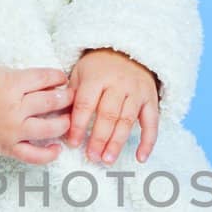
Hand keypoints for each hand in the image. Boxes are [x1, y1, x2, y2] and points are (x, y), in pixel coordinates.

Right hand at [0, 65, 72, 164]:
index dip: (58, 77)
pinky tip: (56, 149)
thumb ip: (23, 76)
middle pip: (51, 101)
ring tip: (68, 120)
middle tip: (70, 97)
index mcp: (11, 84)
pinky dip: (48, 155)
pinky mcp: (8, 148)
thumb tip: (51, 80)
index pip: (45, 77)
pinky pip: (33, 156)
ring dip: (64, 123)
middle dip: (66, 97)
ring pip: (48, 128)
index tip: (62, 79)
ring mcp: (12, 130)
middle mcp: (14, 108)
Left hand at [64, 49, 161, 164]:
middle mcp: (118, 84)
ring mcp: (136, 92)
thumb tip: (60, 122)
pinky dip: (148, 141)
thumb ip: (72, 96)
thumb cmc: (98, 68)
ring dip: (117, 142)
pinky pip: (152, 122)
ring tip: (107, 159)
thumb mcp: (80, 74)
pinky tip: (141, 157)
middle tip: (92, 156)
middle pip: (108, 114)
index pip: (86, 104)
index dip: (79, 125)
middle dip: (99, 138)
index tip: (73, 143)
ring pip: (127, 120)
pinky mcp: (150, 99)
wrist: (126, 52)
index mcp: (96, 77)